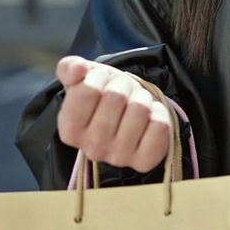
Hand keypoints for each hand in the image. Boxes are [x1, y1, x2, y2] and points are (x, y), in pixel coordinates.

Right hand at [56, 56, 171, 172]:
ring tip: (135, 104)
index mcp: (70, 130)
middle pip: (116, 96)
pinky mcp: (145, 160)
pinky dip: (158, 113)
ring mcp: (119, 157)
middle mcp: (92, 148)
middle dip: (122, 85)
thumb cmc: (103, 96)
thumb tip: (77, 69)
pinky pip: (160, 126)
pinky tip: (149, 118)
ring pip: (140, 108)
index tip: (101, 81)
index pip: (88, 90)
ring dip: (141, 97)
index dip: (99, 76)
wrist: (127, 116)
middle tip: (122, 91)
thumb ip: (71, 69)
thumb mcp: (83, 78)